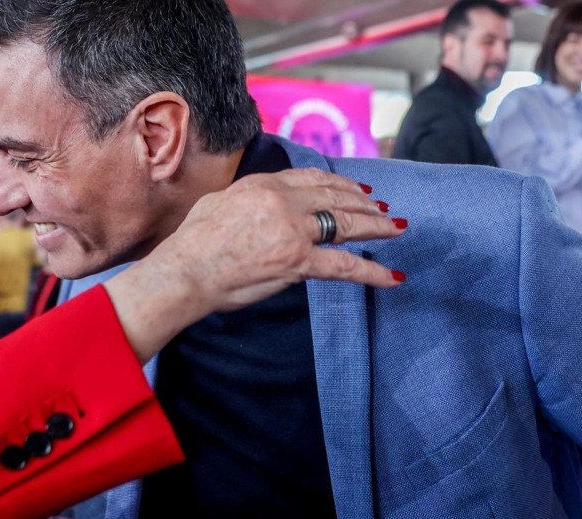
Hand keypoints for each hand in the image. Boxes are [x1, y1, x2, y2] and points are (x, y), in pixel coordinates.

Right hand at [106, 168, 404, 360]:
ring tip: (396, 228)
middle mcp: (282, 202)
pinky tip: (392, 277)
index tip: (356, 188)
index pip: (312, 179)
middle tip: (384, 208)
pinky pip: (344, 266)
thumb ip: (247, 198)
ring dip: (376, 226)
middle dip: (365, 203)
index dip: (340, 183)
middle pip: (336, 197)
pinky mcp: (297, 262)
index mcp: (262, 185)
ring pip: (346, 225)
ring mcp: (292, 231)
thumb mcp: (218, 203)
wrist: (184, 271)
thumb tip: (259, 204)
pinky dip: (372, 273)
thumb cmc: (192, 243)